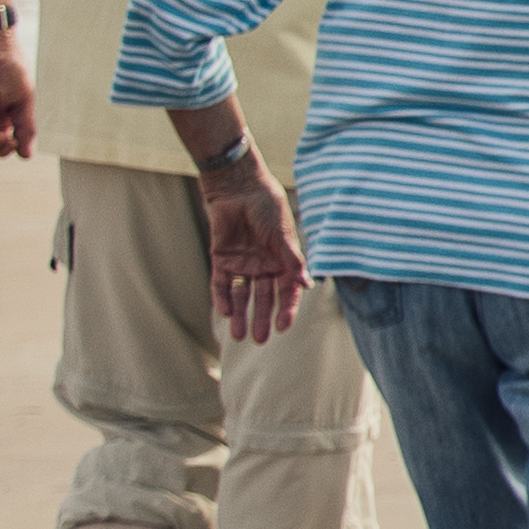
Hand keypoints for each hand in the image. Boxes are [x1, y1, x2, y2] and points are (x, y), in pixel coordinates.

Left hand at [195, 159, 307, 340]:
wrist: (239, 189)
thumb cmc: (267, 207)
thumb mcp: (283, 235)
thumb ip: (292, 260)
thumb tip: (307, 284)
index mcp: (283, 262)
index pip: (286, 292)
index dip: (286, 310)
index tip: (283, 326)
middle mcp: (263, 267)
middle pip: (263, 299)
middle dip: (262, 319)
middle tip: (260, 339)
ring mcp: (242, 265)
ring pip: (242, 296)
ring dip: (241, 314)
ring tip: (239, 335)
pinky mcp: (222, 260)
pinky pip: (221, 284)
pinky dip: (223, 298)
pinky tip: (224, 311)